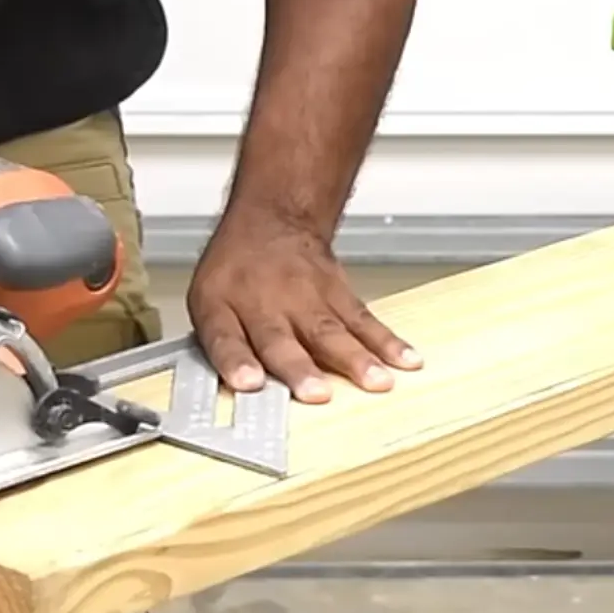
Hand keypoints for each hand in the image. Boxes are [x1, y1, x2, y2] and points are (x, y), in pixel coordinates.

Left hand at [186, 208, 420, 402]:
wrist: (274, 219)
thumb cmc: (238, 271)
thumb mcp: (207, 301)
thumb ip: (220, 347)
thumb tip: (236, 390)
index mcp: (223, 309)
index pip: (224, 338)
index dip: (236, 362)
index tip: (249, 383)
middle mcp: (266, 305)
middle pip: (282, 340)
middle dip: (300, 368)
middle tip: (317, 393)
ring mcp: (306, 299)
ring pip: (331, 331)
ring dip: (355, 359)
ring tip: (377, 382)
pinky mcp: (338, 295)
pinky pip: (363, 320)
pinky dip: (387, 341)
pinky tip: (406, 360)